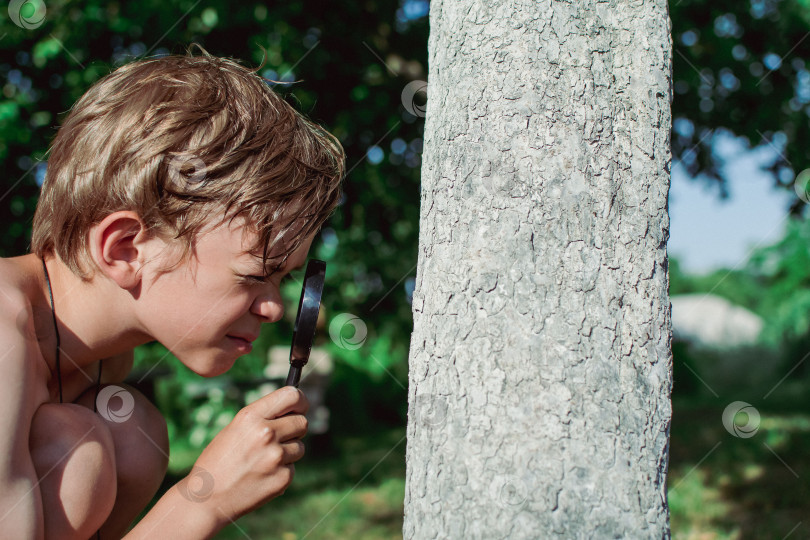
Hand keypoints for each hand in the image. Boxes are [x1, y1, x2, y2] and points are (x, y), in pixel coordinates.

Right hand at [179, 386, 308, 523]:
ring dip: (287, 452)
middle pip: (302, 422)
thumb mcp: (235, 429)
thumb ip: (263, 418)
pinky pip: (292, 467)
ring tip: (263, 461)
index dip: (300, 401)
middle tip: (281, 437)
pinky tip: (262, 476)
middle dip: (295, 429)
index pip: (292, 396)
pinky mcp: (283, 478)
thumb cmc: (219, 461)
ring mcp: (276, 457)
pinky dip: (281, 471)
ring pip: (299, 447)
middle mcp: (266, 433)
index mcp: (251, 416)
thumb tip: (295, 411)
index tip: (300, 407)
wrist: (207, 499)